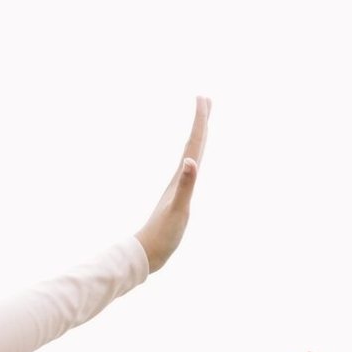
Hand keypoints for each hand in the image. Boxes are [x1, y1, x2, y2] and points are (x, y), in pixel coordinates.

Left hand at [135, 96, 209, 272]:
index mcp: (180, 178)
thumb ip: (186, 185)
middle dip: (200, 122)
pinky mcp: (177, 198)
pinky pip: (188, 173)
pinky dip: (193, 162)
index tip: (202, 98)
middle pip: (192, 144)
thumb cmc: (162, 235)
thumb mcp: (178, 209)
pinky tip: (192, 162)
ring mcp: (177, 188)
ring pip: (190, 156)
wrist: (145, 254)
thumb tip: (191, 161)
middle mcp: (178, 179)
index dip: (199, 121)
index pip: (193, 144)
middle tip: (205, 99)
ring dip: (197, 138)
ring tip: (202, 124)